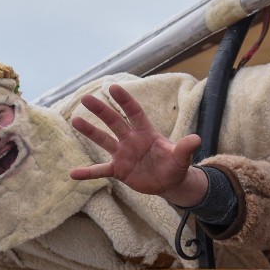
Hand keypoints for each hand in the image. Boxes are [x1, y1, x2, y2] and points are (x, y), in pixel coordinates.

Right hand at [70, 84, 208, 206]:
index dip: (125, 100)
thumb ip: (185, 148)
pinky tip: (73, 174)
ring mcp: (123, 154)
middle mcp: (131, 140)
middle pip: (114, 122)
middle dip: (101, 110)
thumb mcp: (181, 158)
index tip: (113, 87)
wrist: (170, 182)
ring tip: (75, 120)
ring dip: (90, 132)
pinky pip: (100, 170)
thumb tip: (197, 139)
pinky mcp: (119, 170)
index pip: (134, 113)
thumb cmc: (175, 165)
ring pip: (103, 141)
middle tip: (85, 98)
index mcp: (146, 133)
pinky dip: (88, 173)